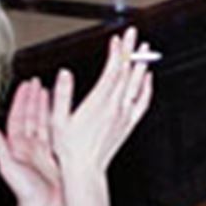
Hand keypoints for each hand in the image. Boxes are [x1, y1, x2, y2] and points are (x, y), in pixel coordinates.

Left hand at [0, 78, 61, 205]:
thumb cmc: (26, 192)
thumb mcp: (8, 166)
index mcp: (17, 146)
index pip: (19, 117)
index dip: (22, 101)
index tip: (25, 86)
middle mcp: (30, 146)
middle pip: (31, 116)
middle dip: (33, 98)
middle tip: (36, 82)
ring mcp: (44, 150)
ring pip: (44, 122)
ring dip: (45, 106)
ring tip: (48, 90)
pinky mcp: (57, 155)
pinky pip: (57, 133)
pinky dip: (58, 120)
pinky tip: (61, 110)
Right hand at [51, 27, 154, 188]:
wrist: (85, 171)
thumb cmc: (69, 149)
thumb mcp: (57, 121)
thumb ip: (61, 95)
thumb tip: (64, 74)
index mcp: (99, 103)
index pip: (112, 70)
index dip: (116, 53)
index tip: (117, 39)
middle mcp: (115, 107)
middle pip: (127, 72)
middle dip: (130, 51)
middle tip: (133, 34)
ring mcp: (124, 115)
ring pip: (137, 84)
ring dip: (141, 64)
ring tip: (144, 49)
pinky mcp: (129, 124)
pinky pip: (143, 102)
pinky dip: (147, 88)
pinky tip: (148, 79)